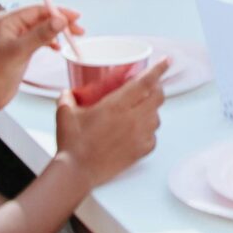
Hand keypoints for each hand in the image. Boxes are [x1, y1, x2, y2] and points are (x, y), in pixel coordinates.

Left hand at [0, 5, 80, 116]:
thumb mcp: (19, 52)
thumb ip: (40, 35)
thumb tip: (59, 20)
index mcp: (7, 21)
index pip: (37, 10)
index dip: (57, 12)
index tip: (74, 17)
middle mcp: (12, 26)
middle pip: (42, 18)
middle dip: (60, 22)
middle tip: (77, 30)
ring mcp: (17, 38)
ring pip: (42, 29)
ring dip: (57, 32)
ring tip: (72, 38)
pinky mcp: (21, 49)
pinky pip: (40, 39)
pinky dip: (50, 42)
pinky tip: (57, 47)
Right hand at [54, 61, 167, 184]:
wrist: (77, 172)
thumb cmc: (72, 143)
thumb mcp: (65, 114)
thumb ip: (67, 98)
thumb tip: (67, 92)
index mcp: (117, 105)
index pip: (145, 82)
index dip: (158, 69)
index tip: (166, 60)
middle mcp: (133, 119)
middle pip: (158, 97)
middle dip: (157, 87)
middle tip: (149, 85)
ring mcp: (139, 136)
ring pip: (157, 117)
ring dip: (152, 109)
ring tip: (140, 108)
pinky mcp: (140, 152)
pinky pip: (153, 137)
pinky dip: (149, 131)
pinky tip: (137, 130)